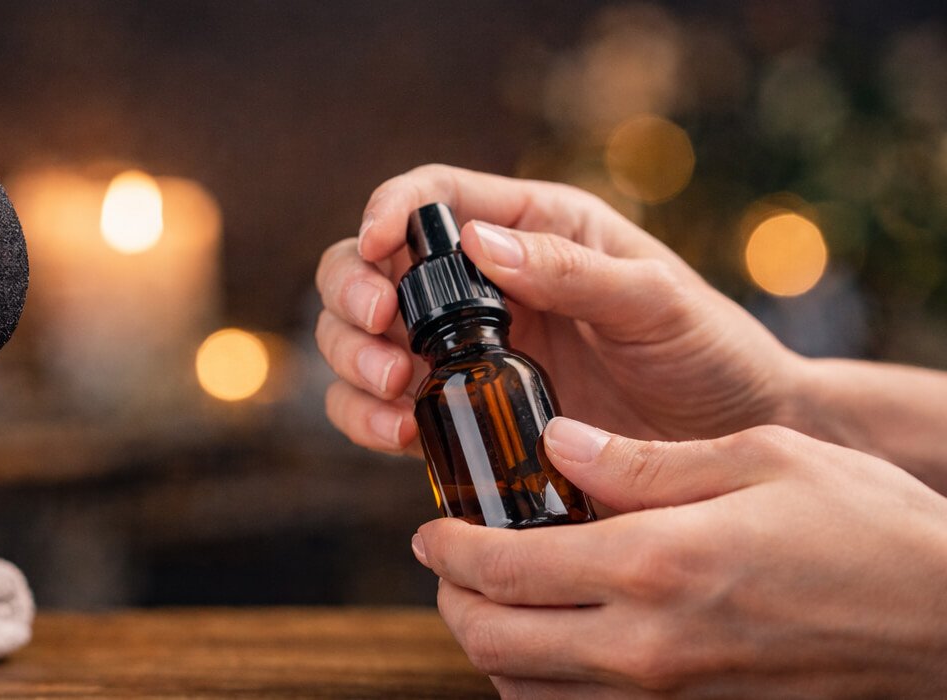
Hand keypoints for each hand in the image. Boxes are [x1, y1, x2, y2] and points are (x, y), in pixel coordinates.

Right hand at [315, 165, 803, 454]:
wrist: (732, 448)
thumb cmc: (711, 356)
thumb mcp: (656, 303)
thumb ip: (573, 270)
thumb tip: (480, 243)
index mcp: (530, 230)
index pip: (432, 196)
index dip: (388, 212)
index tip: (377, 248)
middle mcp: (484, 286)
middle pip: (369, 268)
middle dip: (353, 297)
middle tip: (381, 334)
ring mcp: (463, 353)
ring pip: (361, 340)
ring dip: (351, 362)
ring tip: (394, 389)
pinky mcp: (460, 415)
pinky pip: (383, 409)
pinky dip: (368, 419)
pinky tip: (400, 435)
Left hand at [416, 418, 946, 696]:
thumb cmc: (868, 527)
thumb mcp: (758, 461)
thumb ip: (642, 461)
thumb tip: (554, 445)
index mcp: (652, 566)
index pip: (500, 570)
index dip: (448, 549)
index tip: (433, 529)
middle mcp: (645, 647)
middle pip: (491, 644)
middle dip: (453, 601)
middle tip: (453, 562)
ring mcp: (667, 698)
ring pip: (524, 692)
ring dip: (493, 648)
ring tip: (500, 599)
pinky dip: (545, 686)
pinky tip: (560, 642)